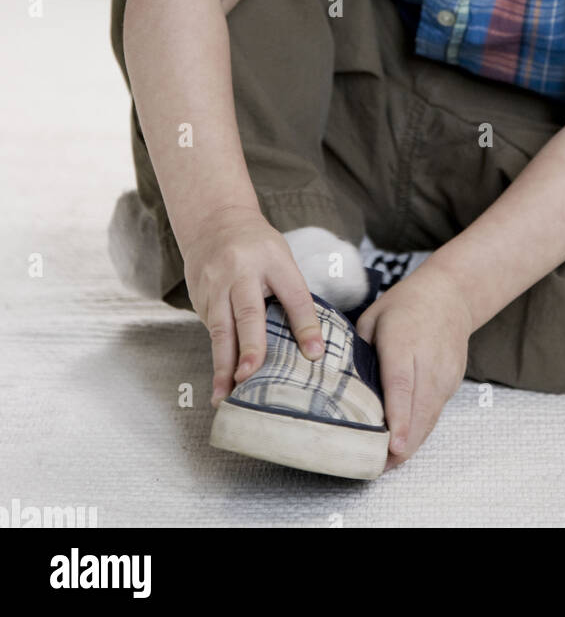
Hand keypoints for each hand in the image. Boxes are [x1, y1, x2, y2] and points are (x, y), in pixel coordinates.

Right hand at [180, 206, 325, 407]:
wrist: (215, 221)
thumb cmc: (258, 247)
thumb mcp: (282, 260)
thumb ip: (292, 296)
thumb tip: (309, 345)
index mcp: (272, 259)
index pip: (294, 294)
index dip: (305, 324)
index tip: (313, 354)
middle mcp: (241, 271)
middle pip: (248, 312)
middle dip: (250, 347)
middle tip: (250, 376)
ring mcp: (215, 283)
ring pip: (220, 328)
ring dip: (223, 363)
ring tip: (225, 395)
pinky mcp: (198, 295)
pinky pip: (210, 329)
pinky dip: (217, 353)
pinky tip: (221, 376)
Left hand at [354, 259, 472, 471]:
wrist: (450, 293)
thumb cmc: (405, 304)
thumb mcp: (373, 318)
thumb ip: (359, 351)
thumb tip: (343, 385)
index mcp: (404, 342)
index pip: (401, 386)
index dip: (398, 418)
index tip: (392, 445)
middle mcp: (429, 361)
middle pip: (419, 410)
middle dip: (402, 444)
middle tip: (377, 466)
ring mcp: (445, 373)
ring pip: (430, 418)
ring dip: (411, 443)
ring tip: (386, 463)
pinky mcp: (453, 382)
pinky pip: (436, 413)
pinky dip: (421, 430)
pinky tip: (404, 442)